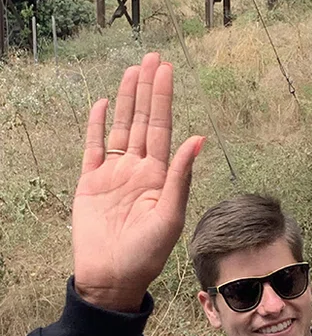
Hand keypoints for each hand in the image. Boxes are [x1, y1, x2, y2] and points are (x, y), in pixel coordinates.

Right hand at [72, 53, 204, 311]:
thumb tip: (197, 139)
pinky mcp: (90, 183)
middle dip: (148, 90)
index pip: (162, 128)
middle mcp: (139, 171)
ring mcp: (114, 175)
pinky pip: (93, 148)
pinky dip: (95, 126)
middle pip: (143, 121)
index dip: (163, 98)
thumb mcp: (170, 216)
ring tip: (132, 70)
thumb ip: (180, 177)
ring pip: (120, 128)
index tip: (166, 70)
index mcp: (159, 177)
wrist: (112, 278)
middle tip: (153, 58)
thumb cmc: (146, 255)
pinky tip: (102, 104)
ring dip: (126, 100)